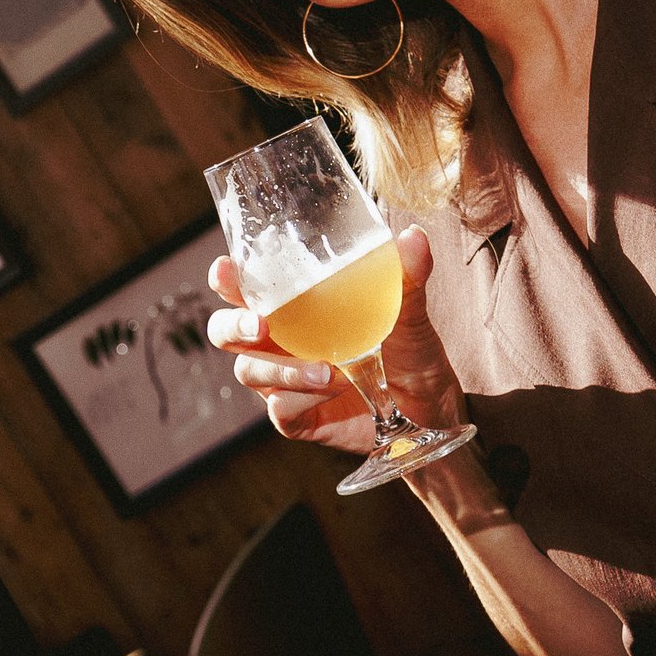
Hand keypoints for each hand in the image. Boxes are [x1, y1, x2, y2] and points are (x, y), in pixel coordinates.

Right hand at [206, 227, 468, 452]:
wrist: (431, 412)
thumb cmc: (411, 354)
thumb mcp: (411, 313)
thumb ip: (408, 278)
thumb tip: (414, 237)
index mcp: (294, 308)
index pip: (244, 288)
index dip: (226, 279)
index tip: (226, 269)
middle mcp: (278, 343)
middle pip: (224, 331)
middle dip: (234, 326)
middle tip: (259, 324)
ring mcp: (284, 382)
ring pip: (250, 371)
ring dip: (284, 369)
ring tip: (326, 369)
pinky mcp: (296, 418)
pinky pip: (280, 409)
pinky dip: (304, 398)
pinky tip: (337, 389)